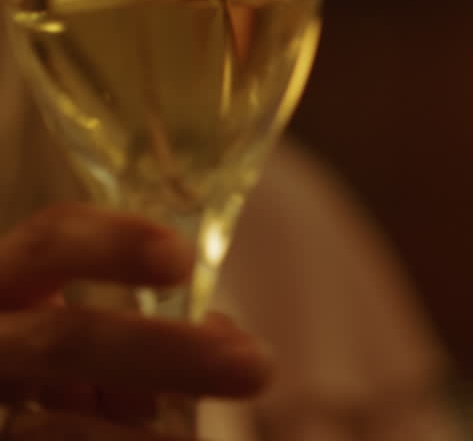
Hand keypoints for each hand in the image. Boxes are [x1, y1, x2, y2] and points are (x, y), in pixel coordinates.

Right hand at [0, 203, 272, 438]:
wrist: (32, 413)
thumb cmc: (73, 365)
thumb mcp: (97, 332)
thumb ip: (148, 327)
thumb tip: (228, 342)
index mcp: (11, 283)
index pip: (51, 242)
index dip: (113, 245)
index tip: (182, 259)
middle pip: (63, 341)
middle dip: (164, 354)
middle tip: (256, 367)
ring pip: (54, 425)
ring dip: (141, 433)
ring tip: (201, 432)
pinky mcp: (0, 435)